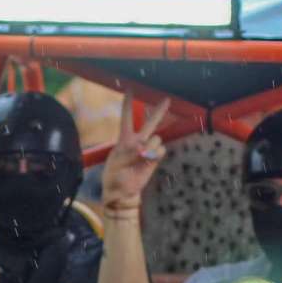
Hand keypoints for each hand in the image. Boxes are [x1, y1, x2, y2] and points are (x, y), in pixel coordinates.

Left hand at [99, 94, 170, 210]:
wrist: (123, 193)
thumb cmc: (115, 177)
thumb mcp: (117, 163)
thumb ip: (130, 153)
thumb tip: (143, 148)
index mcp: (124, 139)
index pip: (126, 117)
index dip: (128, 103)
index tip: (130, 89)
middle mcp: (137, 141)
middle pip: (150, 122)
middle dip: (159, 111)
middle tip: (167, 99)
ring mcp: (148, 150)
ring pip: (156, 138)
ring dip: (150, 146)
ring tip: (141, 157)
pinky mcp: (155, 159)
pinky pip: (161, 150)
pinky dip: (156, 154)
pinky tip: (149, 161)